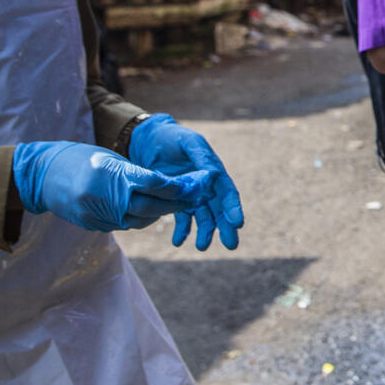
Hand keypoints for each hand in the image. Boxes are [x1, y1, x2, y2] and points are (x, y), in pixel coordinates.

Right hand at [12, 141, 212, 232]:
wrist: (43, 175)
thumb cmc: (81, 159)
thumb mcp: (110, 158)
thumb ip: (136, 173)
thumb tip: (166, 185)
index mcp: (112, 175)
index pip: (153, 184)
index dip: (176, 186)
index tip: (194, 185)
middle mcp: (106, 197)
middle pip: (151, 205)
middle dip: (175, 203)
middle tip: (193, 199)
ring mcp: (99, 215)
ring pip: (140, 219)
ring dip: (160, 213)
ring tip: (176, 205)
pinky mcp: (94, 225)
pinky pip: (126, 224)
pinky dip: (141, 218)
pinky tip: (151, 212)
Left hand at [128, 114, 243, 250]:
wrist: (147, 140)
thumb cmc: (171, 137)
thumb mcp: (188, 142)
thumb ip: (202, 157)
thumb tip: (214, 175)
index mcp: (214, 172)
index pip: (227, 193)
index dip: (233, 208)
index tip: (237, 223)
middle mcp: (206, 186)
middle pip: (220, 210)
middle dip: (226, 228)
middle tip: (231, 244)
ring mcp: (192, 196)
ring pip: (203, 217)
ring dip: (204, 232)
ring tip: (201, 246)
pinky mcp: (175, 201)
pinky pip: (182, 219)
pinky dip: (182, 231)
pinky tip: (178, 241)